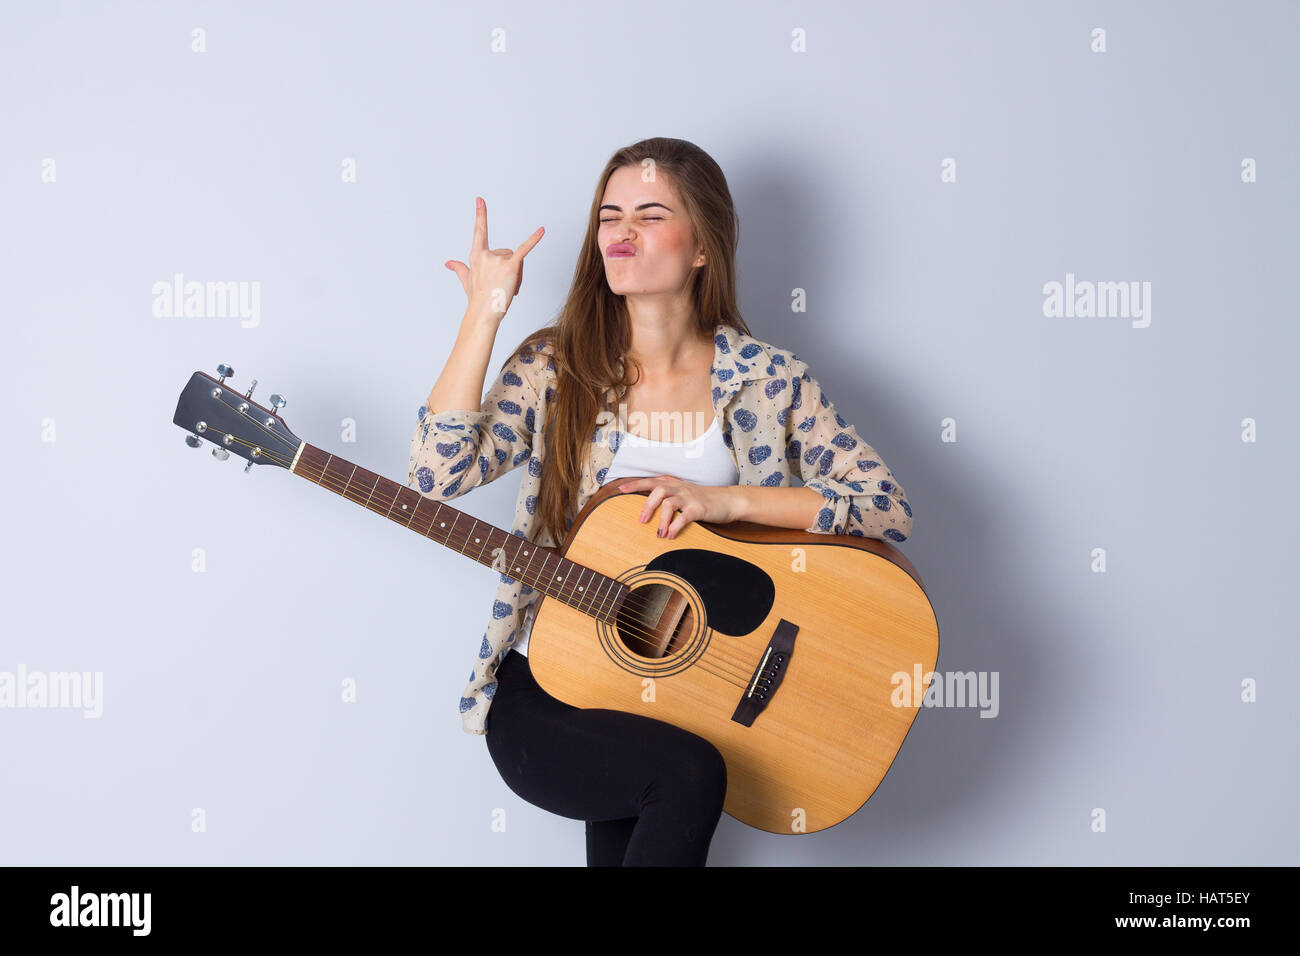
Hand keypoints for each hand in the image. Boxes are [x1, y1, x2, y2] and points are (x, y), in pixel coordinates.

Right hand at [445, 196, 543, 321]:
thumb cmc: (476, 298)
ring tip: (509, 289)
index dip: (481, 215)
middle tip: (504, 287)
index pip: (480, 231)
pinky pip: (524, 250)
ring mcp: (497, 259)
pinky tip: (542, 230)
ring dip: (517, 274)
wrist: (484, 313)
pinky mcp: (510, 266)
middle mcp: (486, 254)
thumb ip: (459, 268)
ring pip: (517, 259)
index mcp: (476, 255)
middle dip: (510, 269)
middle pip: (507, 253)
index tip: (480, 200)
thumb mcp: (466, 279)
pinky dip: (534, 240)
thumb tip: (448, 262)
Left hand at [616, 476, 739, 538]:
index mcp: (673, 484)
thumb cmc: (702, 499)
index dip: (635, 484)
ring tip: (658, 534)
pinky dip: (675, 527)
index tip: (620, 489)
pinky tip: (670, 536)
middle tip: (641, 520)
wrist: (728, 500)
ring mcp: (689, 498)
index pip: (651, 481)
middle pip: (657, 491)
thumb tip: (646, 506)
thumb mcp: (683, 493)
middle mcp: (679, 488)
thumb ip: (667, 495)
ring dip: (661, 520)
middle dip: (647, 505)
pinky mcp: (699, 508)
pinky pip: (684, 517)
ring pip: (669, 504)